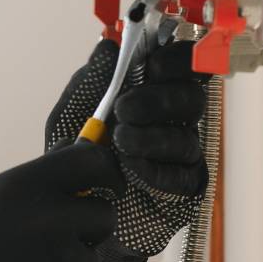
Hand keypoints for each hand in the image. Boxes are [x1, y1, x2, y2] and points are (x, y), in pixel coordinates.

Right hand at [0, 143, 124, 261]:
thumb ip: (28, 187)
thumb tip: (70, 163)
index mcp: (22, 188)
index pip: (91, 161)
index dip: (105, 171)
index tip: (105, 183)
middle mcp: (48, 220)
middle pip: (104, 213)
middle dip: (91, 228)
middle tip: (61, 243)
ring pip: (93, 261)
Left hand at [44, 30, 209, 261]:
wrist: (73, 214)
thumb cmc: (74, 161)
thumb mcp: (70, 116)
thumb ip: (89, 81)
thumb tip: (108, 47)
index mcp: (150, 93)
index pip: (181, 64)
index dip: (175, 59)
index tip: (150, 65)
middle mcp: (172, 120)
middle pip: (193, 95)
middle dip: (159, 98)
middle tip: (125, 109)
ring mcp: (181, 154)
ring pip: (188, 135)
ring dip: (153, 135)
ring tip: (120, 142)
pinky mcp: (185, 188)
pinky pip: (185, 173)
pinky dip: (159, 169)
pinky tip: (135, 169)